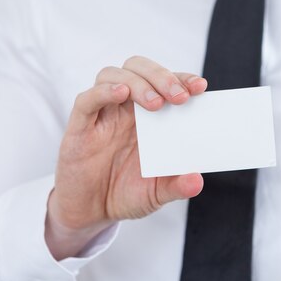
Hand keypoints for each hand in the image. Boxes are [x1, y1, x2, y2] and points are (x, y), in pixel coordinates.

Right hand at [46, 56, 206, 259]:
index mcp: (150, 117)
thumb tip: (197, 182)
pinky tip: (120, 94)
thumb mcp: (157, 194)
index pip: (165, 84)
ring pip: (114, 75)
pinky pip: (87, 100)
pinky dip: (103, 92)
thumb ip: (177, 186)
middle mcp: (126, 109)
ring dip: (137, 82)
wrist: (91, 212)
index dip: (181, 79)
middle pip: (139, 69)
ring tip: (156, 103)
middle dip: (162, 76)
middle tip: (179, 96)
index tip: (199, 87)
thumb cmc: (125, 194)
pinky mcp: (80, 126)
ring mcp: (103, 115)